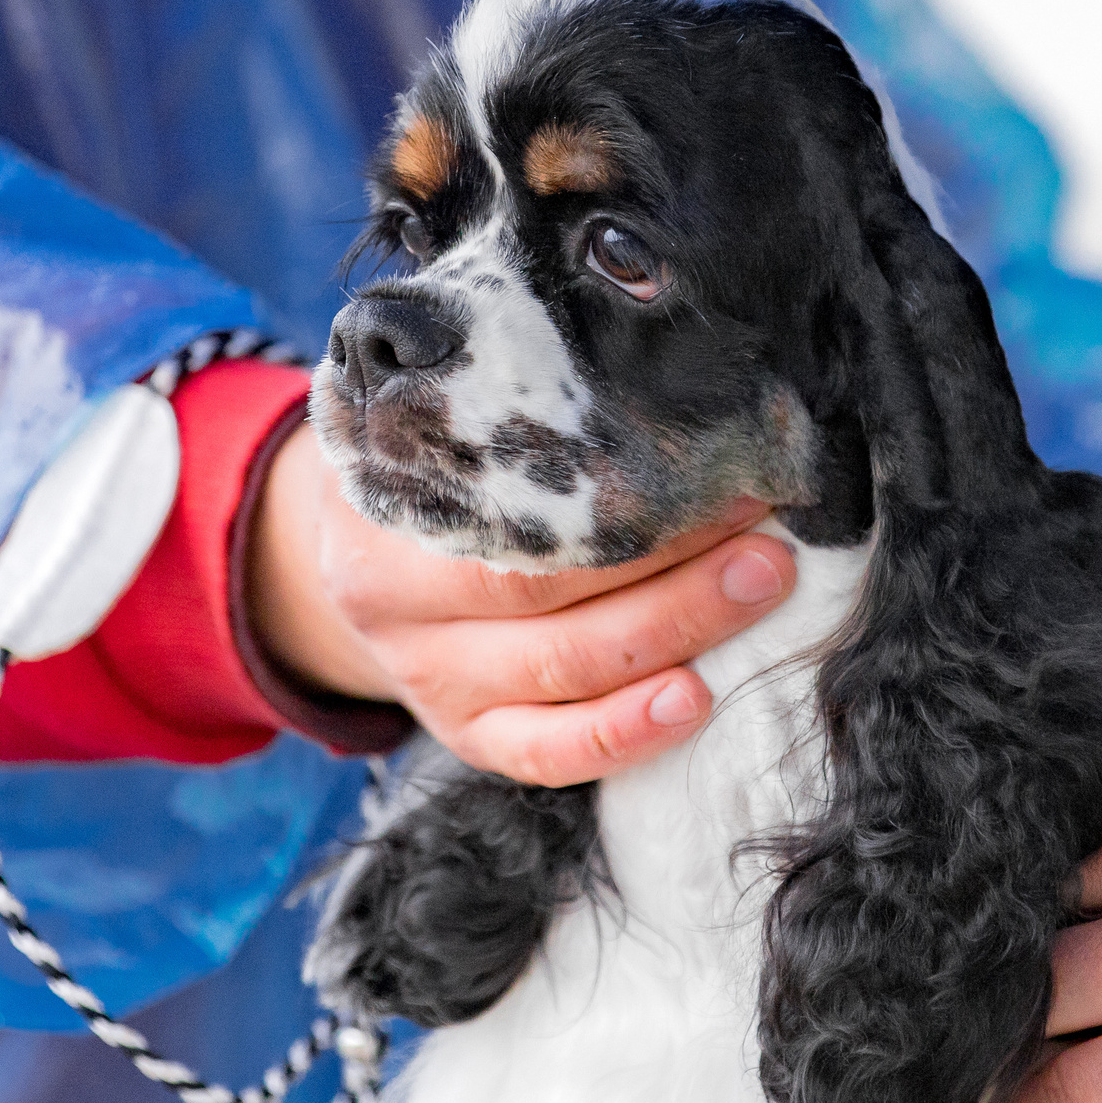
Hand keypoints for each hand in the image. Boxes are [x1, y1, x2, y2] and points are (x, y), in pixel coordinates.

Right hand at [248, 425, 795, 785]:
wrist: (336, 558)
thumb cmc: (419, 475)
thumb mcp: (419, 426)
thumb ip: (488, 403)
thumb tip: (632, 348)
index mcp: (386, 518)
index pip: (519, 524)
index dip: (625, 505)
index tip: (720, 469)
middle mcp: (400, 612)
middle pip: (550, 599)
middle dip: (674, 570)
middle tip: (765, 537)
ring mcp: (433, 684)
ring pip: (564, 675)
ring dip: (675, 635)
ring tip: (758, 591)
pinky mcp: (466, 737)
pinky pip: (547, 755)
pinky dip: (623, 735)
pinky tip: (693, 701)